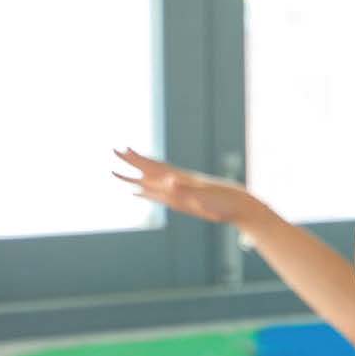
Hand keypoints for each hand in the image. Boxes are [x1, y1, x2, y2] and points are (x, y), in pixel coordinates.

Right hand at [112, 149, 263, 228]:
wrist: (240, 206)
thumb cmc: (222, 203)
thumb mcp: (202, 198)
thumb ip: (183, 190)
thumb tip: (168, 181)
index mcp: (180, 180)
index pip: (153, 167)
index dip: (137, 160)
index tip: (120, 149)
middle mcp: (178, 182)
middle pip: (150, 169)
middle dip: (132, 162)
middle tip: (114, 151)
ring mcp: (180, 190)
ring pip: (154, 180)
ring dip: (138, 175)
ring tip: (122, 171)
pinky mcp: (184, 200)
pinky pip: (160, 193)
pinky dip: (148, 191)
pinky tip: (142, 192)